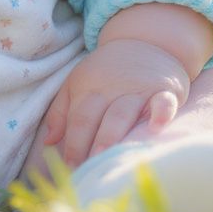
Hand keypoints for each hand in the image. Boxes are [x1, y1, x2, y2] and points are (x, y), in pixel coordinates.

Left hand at [43, 39, 188, 167]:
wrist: (144, 42)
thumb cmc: (106, 72)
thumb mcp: (77, 82)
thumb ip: (60, 112)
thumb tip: (48, 142)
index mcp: (88, 89)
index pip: (78, 118)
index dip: (72, 143)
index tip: (69, 167)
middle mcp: (111, 90)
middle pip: (97, 116)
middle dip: (89, 143)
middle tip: (86, 169)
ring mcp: (138, 90)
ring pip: (123, 113)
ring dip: (114, 134)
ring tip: (107, 156)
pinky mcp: (164, 91)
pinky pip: (163, 102)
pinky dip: (161, 113)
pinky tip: (156, 127)